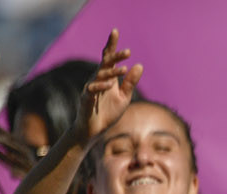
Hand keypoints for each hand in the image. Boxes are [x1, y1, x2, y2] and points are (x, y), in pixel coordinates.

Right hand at [76, 30, 142, 144]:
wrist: (94, 130)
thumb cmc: (108, 112)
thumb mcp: (124, 97)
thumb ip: (130, 82)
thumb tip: (139, 65)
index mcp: (107, 78)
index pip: (108, 58)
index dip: (112, 45)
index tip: (115, 31)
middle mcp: (98, 79)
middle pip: (105, 63)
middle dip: (114, 56)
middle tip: (128, 52)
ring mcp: (91, 88)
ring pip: (100, 75)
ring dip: (112, 72)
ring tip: (124, 69)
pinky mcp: (86, 99)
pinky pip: (92, 89)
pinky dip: (100, 86)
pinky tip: (109, 85)